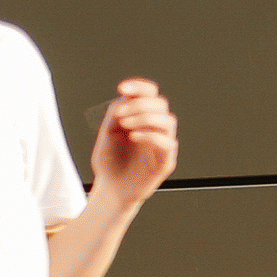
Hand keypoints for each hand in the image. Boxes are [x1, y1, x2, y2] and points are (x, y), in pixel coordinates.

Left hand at [86, 78, 178, 203]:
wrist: (110, 189)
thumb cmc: (110, 162)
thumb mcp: (107, 132)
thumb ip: (116, 113)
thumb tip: (127, 98)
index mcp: (143, 118)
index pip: (150, 94)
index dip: (140, 86)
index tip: (122, 88)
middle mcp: (156, 129)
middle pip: (161, 104)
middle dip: (139, 104)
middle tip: (120, 115)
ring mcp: (163, 145)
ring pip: (168, 121)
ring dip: (145, 118)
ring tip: (126, 126)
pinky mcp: (165, 162)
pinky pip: (167, 143)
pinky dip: (150, 136)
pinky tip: (133, 137)